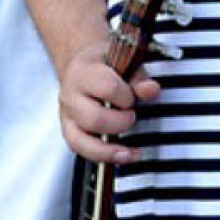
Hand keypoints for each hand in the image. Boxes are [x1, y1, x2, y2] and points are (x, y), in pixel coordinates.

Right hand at [57, 40, 159, 166]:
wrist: (82, 66)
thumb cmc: (104, 64)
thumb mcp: (123, 62)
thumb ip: (139, 78)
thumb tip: (152, 90)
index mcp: (85, 72)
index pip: (107, 88)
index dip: (126, 96)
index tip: (133, 97)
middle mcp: (71, 95)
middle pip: (94, 119)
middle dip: (120, 123)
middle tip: (132, 116)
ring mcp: (67, 115)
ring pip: (82, 141)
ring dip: (111, 148)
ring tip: (131, 148)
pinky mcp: (68, 131)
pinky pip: (80, 150)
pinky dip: (103, 157)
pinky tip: (123, 156)